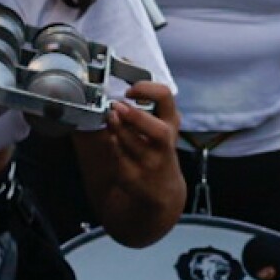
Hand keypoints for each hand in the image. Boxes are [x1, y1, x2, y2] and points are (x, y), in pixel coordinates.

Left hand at [100, 80, 180, 198]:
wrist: (162, 189)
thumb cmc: (155, 149)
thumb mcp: (157, 126)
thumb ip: (140, 109)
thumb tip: (113, 91)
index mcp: (170, 124)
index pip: (166, 99)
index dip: (148, 90)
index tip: (131, 90)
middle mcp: (164, 145)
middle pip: (160, 131)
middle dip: (137, 117)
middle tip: (117, 106)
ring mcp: (151, 163)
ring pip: (136, 146)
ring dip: (119, 129)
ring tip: (109, 118)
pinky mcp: (135, 176)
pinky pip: (120, 160)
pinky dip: (112, 147)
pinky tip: (109, 138)